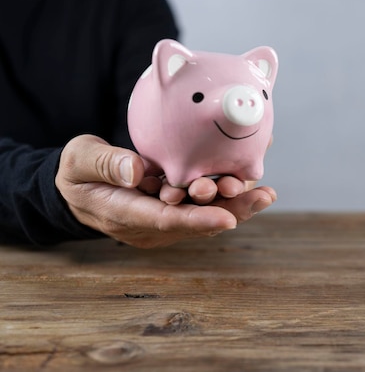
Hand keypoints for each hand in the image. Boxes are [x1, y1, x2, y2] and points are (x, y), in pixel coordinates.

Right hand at [55, 135, 275, 247]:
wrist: (80, 187)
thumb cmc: (78, 173)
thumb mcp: (80, 162)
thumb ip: (105, 164)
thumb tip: (136, 170)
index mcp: (126, 215)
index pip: (166, 221)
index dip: (199, 220)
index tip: (228, 218)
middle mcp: (152, 224)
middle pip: (197, 222)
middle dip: (231, 210)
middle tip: (262, 197)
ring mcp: (165, 219)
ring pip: (205, 215)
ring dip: (235, 204)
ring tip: (265, 193)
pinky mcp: (174, 208)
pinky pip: (204, 205)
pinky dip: (226, 194)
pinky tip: (250, 179)